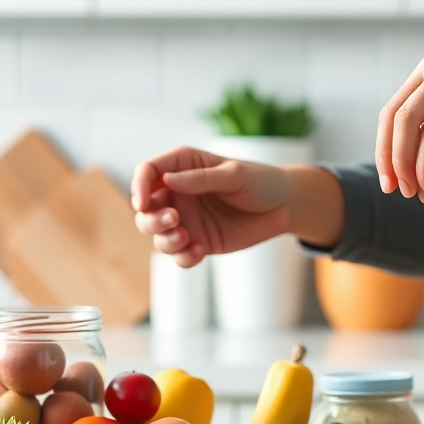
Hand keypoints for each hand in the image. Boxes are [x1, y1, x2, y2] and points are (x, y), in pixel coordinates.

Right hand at [131, 147, 343, 267]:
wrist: (284, 207)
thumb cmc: (260, 181)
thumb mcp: (235, 175)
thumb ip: (201, 179)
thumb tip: (167, 180)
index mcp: (183, 166)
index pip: (148, 172)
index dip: (139, 186)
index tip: (142, 202)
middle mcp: (179, 193)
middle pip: (145, 208)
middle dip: (150, 218)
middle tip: (174, 221)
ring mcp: (186, 219)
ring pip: (157, 234)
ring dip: (165, 240)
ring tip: (186, 238)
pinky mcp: (197, 241)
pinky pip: (179, 255)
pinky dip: (183, 257)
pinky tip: (199, 251)